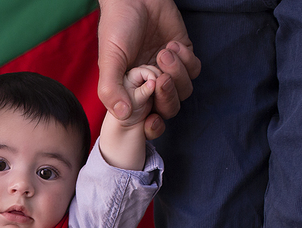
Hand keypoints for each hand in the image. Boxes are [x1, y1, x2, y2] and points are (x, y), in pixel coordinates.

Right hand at [97, 0, 200, 137]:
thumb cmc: (117, 27)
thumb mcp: (108, 60)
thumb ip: (110, 89)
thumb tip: (122, 115)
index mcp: (132, 92)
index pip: (147, 120)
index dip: (153, 127)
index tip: (152, 120)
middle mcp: (151, 85)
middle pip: (169, 109)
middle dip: (167, 97)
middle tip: (159, 78)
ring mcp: (169, 70)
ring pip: (184, 91)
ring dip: (176, 74)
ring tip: (163, 52)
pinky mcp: (183, 55)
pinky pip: (193, 70)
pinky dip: (186, 60)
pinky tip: (172, 45)